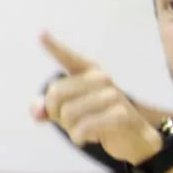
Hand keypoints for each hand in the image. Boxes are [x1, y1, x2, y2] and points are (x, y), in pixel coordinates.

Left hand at [32, 34, 161, 165]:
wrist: (136, 139)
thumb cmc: (100, 123)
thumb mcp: (72, 115)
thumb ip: (49, 110)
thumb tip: (37, 111)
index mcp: (89, 73)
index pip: (68, 58)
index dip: (53, 47)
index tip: (40, 34)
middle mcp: (100, 79)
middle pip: (56, 93)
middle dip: (55, 113)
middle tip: (69, 123)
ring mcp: (112, 95)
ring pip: (67, 113)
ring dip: (70, 129)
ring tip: (83, 131)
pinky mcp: (119, 114)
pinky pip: (82, 127)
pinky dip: (79, 137)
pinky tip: (88, 138)